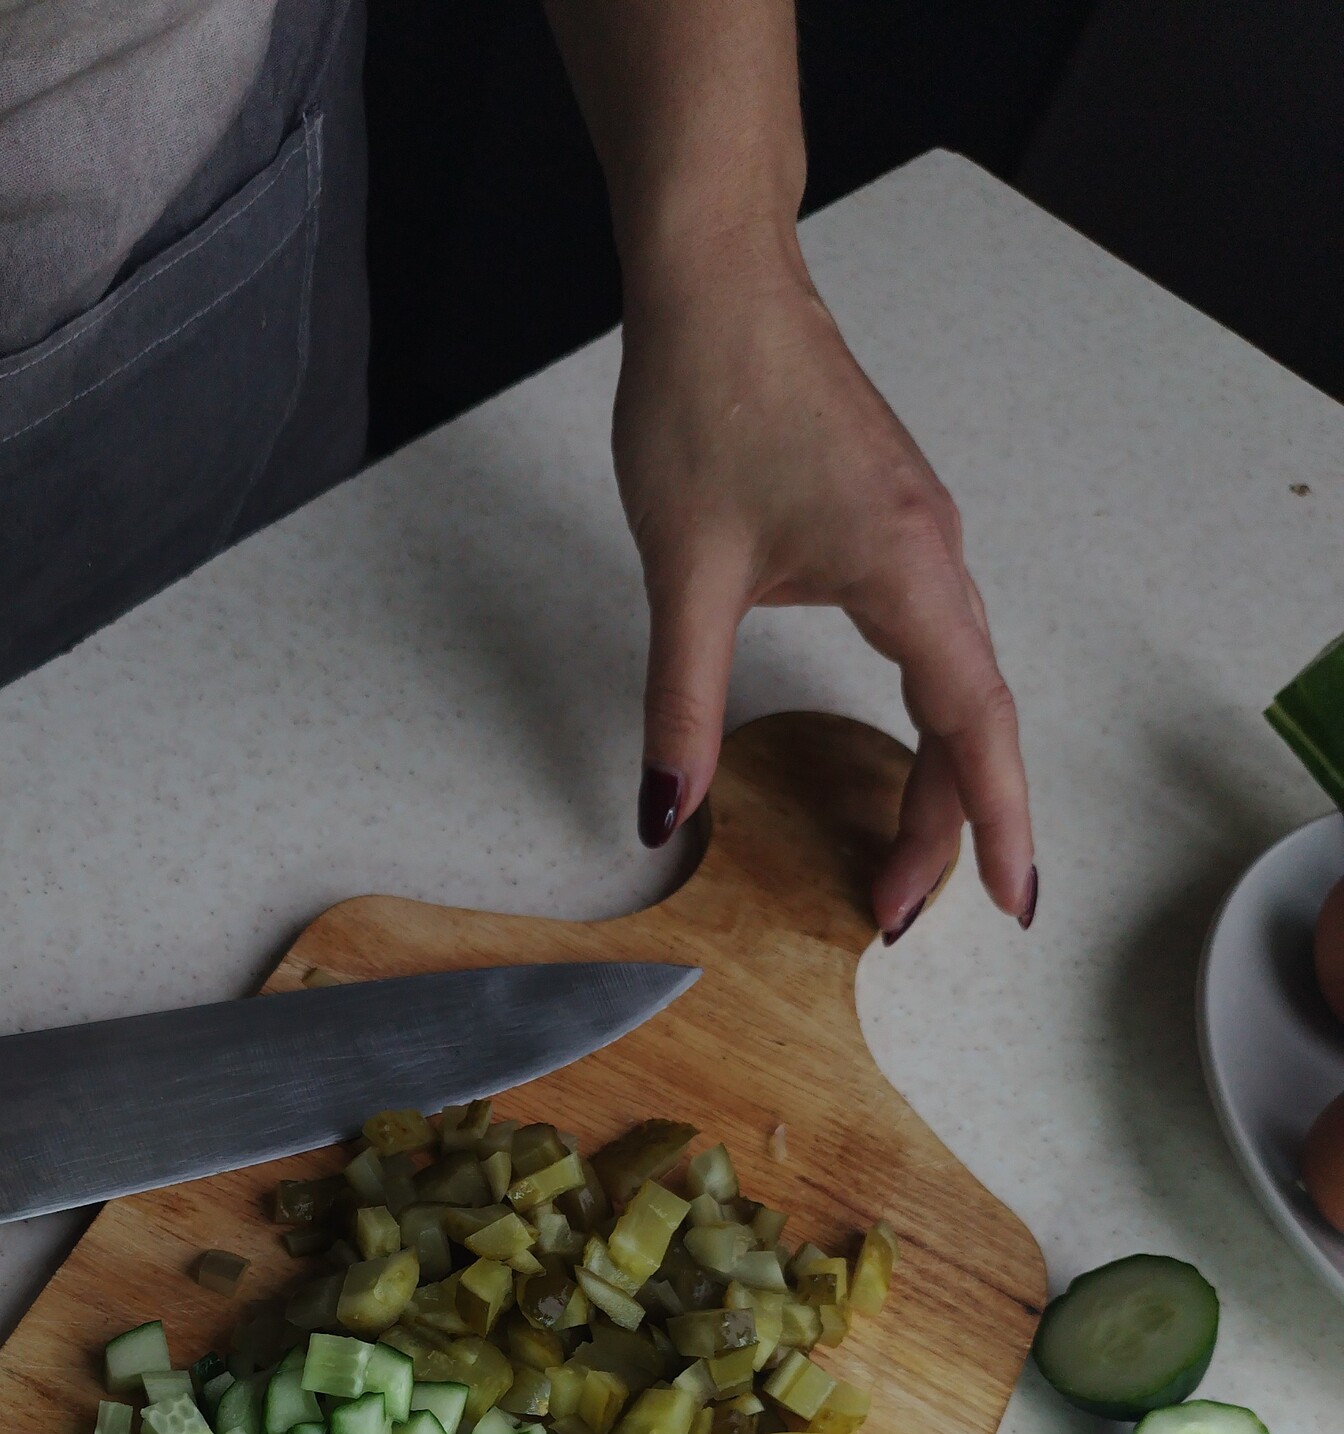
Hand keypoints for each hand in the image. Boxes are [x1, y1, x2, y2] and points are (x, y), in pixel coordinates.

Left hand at [614, 242, 1036, 939]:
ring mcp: (915, 537)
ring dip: (936, 774)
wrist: (717, 283)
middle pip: (970, 717)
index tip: (1009, 899)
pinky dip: (924, 716)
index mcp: (903, 567)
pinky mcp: (886, 524)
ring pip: (953, 681)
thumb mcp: (684, 572)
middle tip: (898, 910)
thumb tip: (664, 809)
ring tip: (897, 857)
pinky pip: (932, 643)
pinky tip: (897, 753)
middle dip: (946, 822)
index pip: (972, 721)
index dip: (991, 820)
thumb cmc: (709, 398)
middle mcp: (931, 553)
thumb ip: (680, 704)